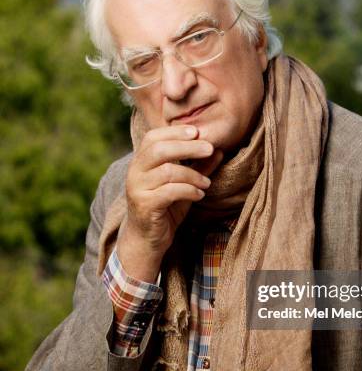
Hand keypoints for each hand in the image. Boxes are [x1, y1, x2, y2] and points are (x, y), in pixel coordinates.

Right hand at [117, 125, 222, 281]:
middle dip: (187, 147)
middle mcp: (135, 172)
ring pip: (167, 171)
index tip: (198, 132)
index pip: (154, 137)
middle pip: (159, 149)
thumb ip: (198, 167)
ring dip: (193, 175)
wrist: (147, 238)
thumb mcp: (183, 184)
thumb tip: (218, 150)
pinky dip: (189, 190)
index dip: (175, 132)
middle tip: (209, 148)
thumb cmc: (165, 207)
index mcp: (141, 161)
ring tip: (207, 182)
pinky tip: (199, 194)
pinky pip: (170, 191)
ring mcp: (137, 188)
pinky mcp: (144, 205)